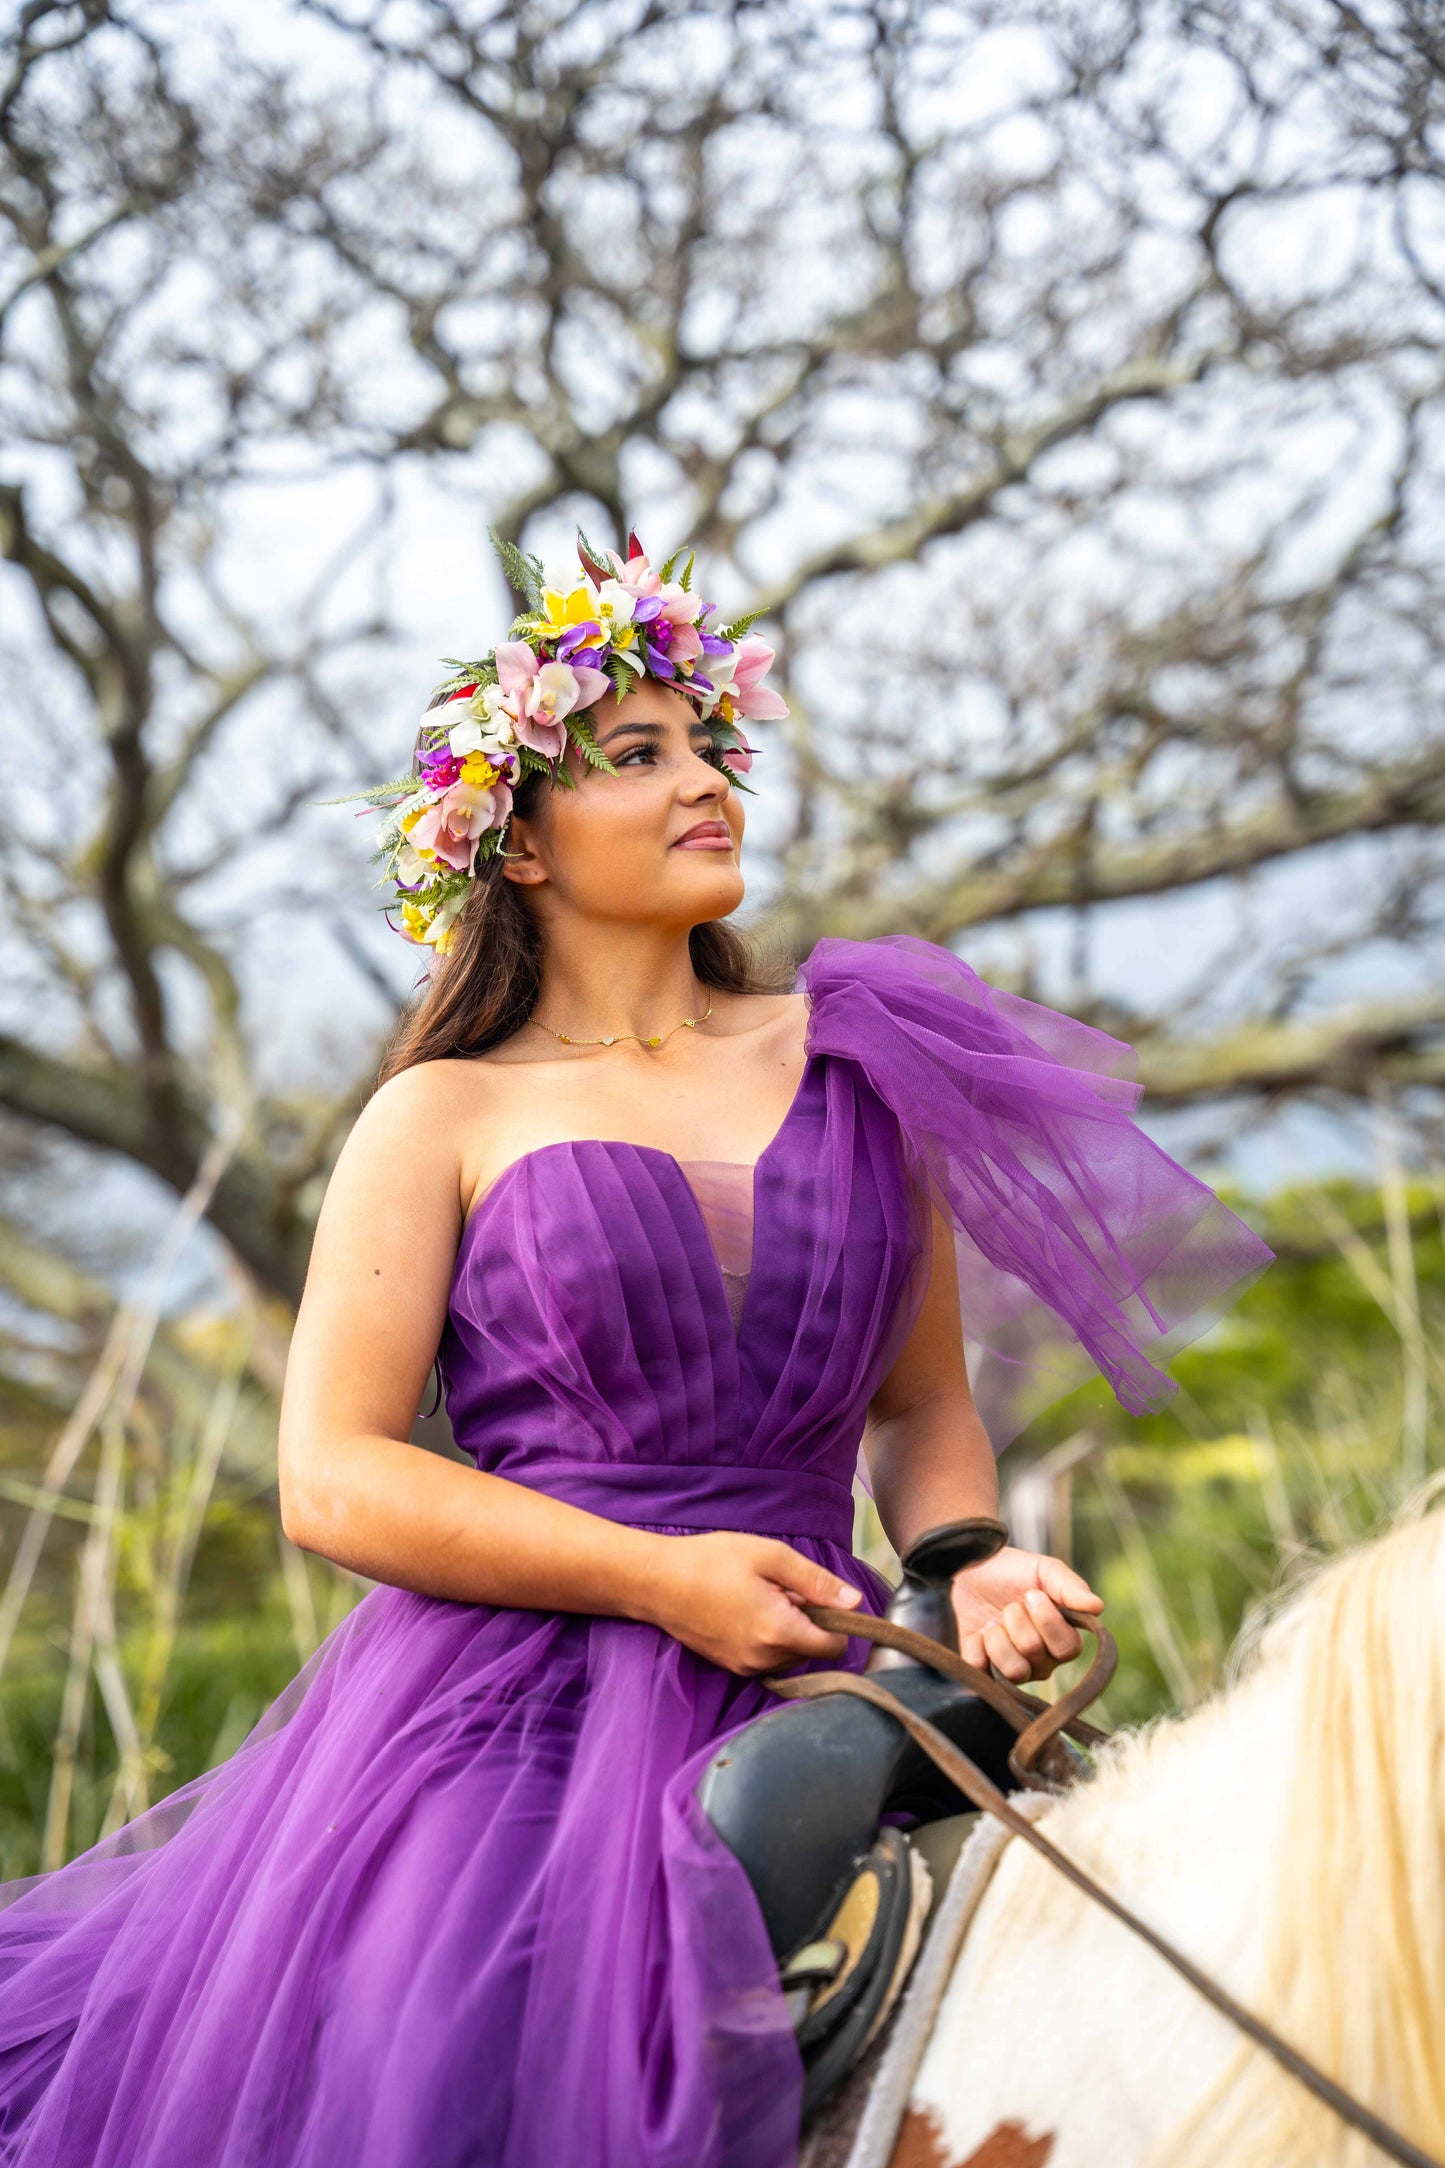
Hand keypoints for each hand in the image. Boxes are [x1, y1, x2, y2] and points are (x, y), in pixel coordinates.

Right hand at [640, 1531, 862, 1676]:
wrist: (657, 1581)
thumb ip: (817, 1582)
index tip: (821, 1597)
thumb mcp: (770, 1557)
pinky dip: (768, 1638)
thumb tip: (855, 1602)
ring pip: (790, 1656)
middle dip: (808, 1623)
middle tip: (782, 1589)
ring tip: (761, 1597)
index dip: (837, 1622)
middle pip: (812, 1651)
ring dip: (788, 1631)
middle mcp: (764, 1659)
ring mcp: (745, 1667)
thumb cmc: (713, 1561)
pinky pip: (766, 1658)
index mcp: (779, 1632)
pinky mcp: (731, 1666)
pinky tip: (746, 1610)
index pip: (834, 1648)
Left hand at [951, 1546, 1102, 1683]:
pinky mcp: (983, 1672)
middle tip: (1011, 1605)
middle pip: (1035, 1653)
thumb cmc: (1014, 1572)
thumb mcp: (1044, 1570)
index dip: (1047, 1621)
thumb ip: (1071, 1587)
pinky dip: (974, 1645)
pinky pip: (981, 1670)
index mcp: (1063, 1639)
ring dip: (997, 1636)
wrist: (972, 1569)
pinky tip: (977, 1632)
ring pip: (1013, 1670)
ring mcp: (1013, 1670)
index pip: (1067, 1648)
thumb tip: (1098, 1606)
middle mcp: (1042, 1661)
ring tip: (993, 1622)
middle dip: (1018, 1621)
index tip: (1032, 1594)